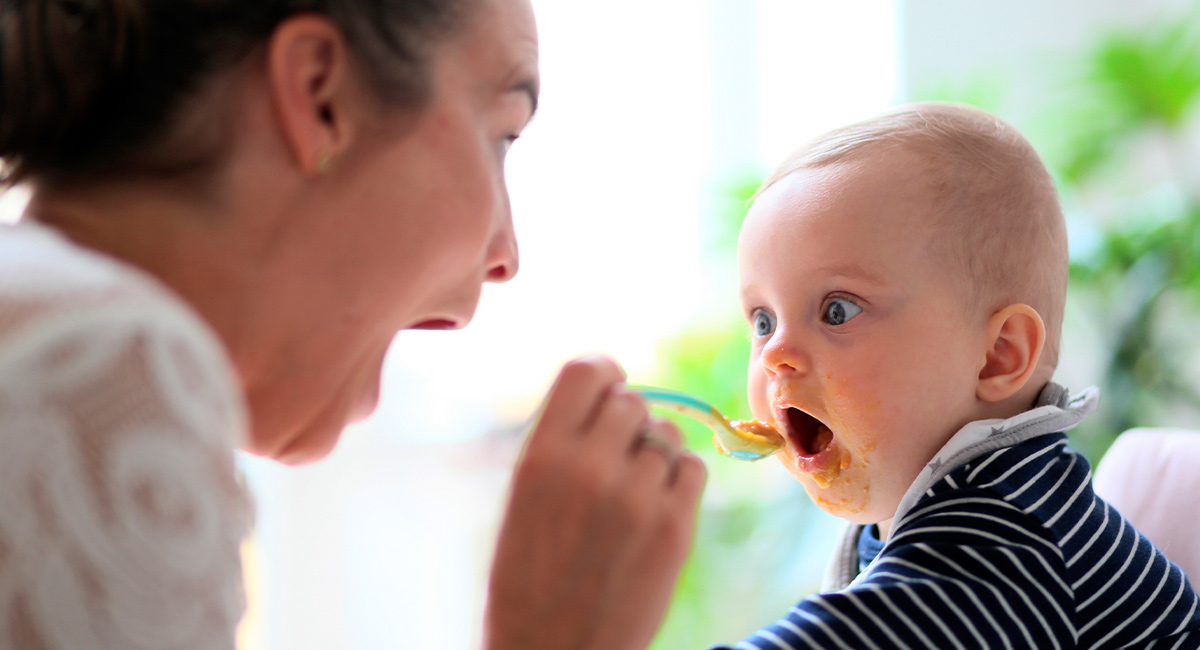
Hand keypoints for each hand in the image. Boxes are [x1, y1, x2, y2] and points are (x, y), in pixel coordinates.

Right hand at [484, 355, 706, 649]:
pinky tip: (656, 506)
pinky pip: (694, 468)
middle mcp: (590, 468)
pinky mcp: (675, 530)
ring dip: (655, 451)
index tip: (611, 383)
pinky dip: (680, 479)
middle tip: (617, 456)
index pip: (585, 370)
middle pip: (632, 400)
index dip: (604, 371)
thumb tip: (612, 395)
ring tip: (632, 490)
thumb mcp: (523, 499)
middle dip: (628, 421)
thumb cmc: (529, 579)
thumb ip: (562, 443)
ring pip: (667, 435)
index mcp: (541, 457)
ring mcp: (637, 499)